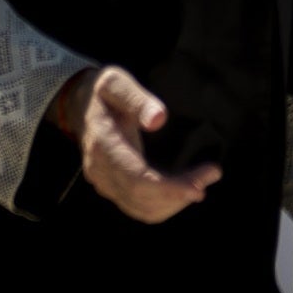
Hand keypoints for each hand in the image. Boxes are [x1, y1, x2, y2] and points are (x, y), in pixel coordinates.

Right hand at [65, 66, 221, 223]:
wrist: (80, 105)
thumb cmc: (104, 92)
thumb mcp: (116, 83)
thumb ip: (136, 99)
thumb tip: (159, 119)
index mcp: (102, 146)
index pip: (137, 179)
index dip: (169, 188)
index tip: (198, 186)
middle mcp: (101, 171)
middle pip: (143, 198)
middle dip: (180, 193)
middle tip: (213, 173)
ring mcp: (105, 182)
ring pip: (143, 209)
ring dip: (176, 201)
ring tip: (204, 180)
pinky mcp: (112, 187)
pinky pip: (139, 207)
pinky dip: (166, 203)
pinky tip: (186, 187)